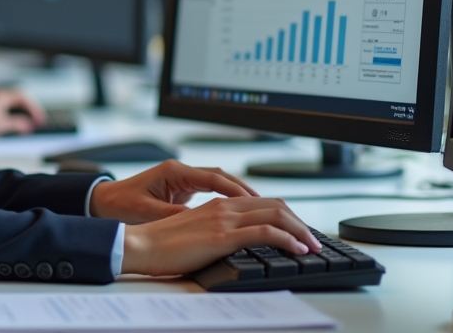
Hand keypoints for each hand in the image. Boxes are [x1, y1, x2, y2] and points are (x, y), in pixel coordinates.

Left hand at [0, 89, 45, 136]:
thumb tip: (28, 125)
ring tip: (28, 122)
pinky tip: (13, 121)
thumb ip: (16, 123)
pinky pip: (5, 105)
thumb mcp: (0, 125)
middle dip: (30, 109)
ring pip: (12, 101)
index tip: (39, 119)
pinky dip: (13, 111)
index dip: (34, 108)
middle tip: (37, 120)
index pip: (24, 97)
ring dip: (22, 110)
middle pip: (19, 97)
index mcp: (1, 96)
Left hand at [88, 160, 258, 223]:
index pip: (214, 178)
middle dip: (244, 190)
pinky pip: (210, 191)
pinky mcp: (181, 189)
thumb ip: (175, 216)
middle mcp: (180, 172)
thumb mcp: (148, 213)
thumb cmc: (120, 206)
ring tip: (260, 210)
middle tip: (268, 205)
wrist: (102, 203)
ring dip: (237, 195)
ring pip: (218, 182)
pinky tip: (238, 212)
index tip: (255, 202)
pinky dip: (225, 200)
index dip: (236, 190)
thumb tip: (202, 223)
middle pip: (221, 177)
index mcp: (174, 172)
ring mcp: (181, 179)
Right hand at [120, 196, 321, 275]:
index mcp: (217, 204)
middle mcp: (224, 206)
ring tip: (313, 246)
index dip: (286, 215)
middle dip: (299, 222)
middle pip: (275, 205)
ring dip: (301, 230)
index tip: (298, 231)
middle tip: (312, 238)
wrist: (138, 245)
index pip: (262, 203)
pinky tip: (298, 249)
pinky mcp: (223, 236)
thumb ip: (215, 232)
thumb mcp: (193, 233)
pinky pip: (266, 233)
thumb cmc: (159, 244)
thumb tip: (234, 244)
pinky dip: (289, 239)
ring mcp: (224, 219)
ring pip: (276, 215)